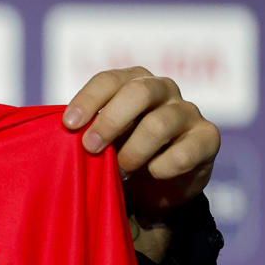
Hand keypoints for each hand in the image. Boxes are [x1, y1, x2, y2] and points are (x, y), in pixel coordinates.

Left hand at [62, 67, 219, 227]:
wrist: (160, 184)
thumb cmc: (122, 150)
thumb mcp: (103, 137)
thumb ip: (86, 129)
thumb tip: (57, 131)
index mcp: (132, 81)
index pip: (109, 80)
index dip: (88, 99)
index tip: (68, 125)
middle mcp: (163, 89)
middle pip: (138, 92)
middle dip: (110, 120)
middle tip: (91, 147)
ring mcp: (188, 111)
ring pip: (160, 123)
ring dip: (134, 150)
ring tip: (121, 170)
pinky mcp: (208, 138)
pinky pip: (186, 150)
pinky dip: (164, 165)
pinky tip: (153, 173)